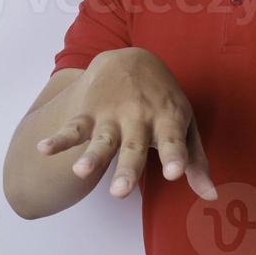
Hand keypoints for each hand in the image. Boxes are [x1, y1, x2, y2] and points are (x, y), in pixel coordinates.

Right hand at [36, 48, 216, 200]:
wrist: (132, 59)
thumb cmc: (164, 102)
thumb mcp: (185, 125)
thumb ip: (195, 161)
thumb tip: (211, 196)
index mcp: (167, 121)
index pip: (173, 142)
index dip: (175, 157)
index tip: (175, 174)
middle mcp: (139, 118)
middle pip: (132, 148)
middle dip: (126, 169)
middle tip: (120, 193)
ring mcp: (112, 115)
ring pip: (101, 140)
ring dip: (90, 156)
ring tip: (80, 173)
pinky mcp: (89, 113)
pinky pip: (73, 128)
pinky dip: (58, 139)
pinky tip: (44, 149)